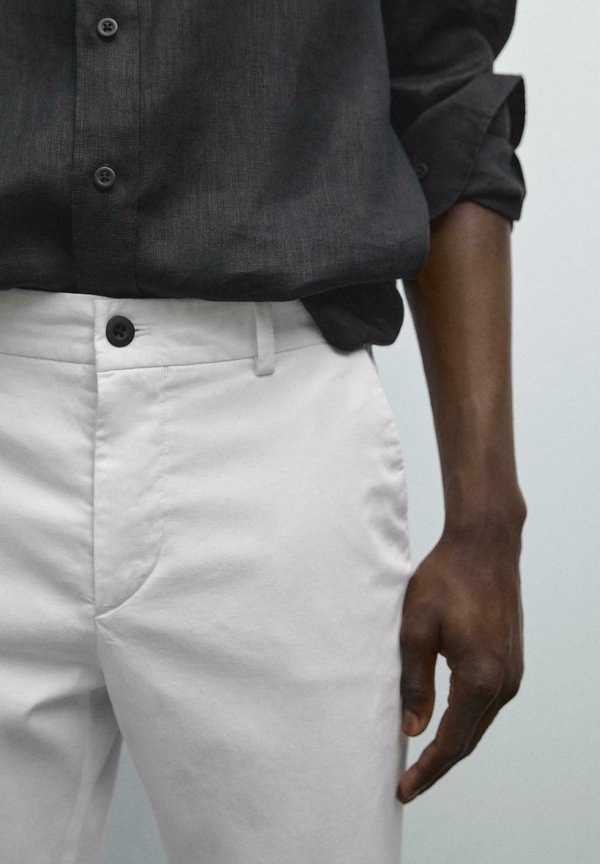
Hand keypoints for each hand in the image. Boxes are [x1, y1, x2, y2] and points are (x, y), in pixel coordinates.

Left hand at [396, 518, 524, 802]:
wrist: (484, 545)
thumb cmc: (445, 579)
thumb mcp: (416, 628)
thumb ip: (414, 682)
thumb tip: (413, 729)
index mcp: (480, 678)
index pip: (452, 741)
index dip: (426, 770)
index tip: (403, 789)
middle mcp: (504, 683)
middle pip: (468, 739)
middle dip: (438, 765)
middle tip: (407, 784)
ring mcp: (512, 673)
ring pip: (478, 723)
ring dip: (451, 743)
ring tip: (420, 760)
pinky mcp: (510, 661)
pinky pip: (485, 704)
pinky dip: (463, 721)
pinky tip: (442, 723)